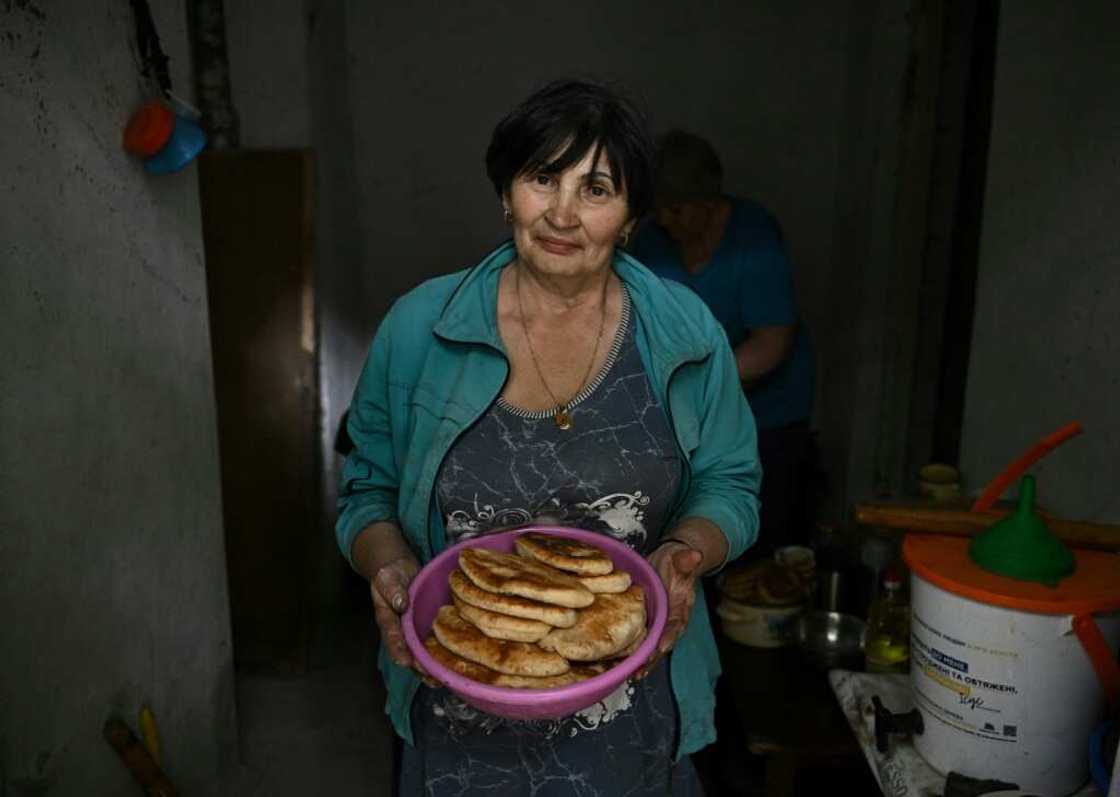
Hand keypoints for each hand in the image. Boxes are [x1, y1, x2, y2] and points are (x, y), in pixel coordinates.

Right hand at [369, 555, 436, 684]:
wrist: (397, 568)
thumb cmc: (390, 573)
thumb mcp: (387, 578)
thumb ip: (392, 590)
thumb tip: (401, 604)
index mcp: (388, 619)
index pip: (392, 637)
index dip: (398, 650)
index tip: (405, 662)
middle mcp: (400, 629)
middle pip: (407, 652)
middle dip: (418, 666)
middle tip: (431, 678)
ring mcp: (414, 629)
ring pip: (420, 652)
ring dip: (430, 667)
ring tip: (444, 680)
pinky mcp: (426, 625)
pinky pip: (433, 641)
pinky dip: (441, 653)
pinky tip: (455, 663)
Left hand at [636, 540, 702, 678]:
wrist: (672, 561)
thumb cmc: (676, 560)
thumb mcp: (680, 558)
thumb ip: (685, 560)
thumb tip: (694, 555)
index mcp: (681, 605)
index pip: (676, 623)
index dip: (669, 635)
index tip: (661, 646)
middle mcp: (671, 618)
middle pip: (664, 641)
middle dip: (652, 657)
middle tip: (639, 670)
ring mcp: (660, 622)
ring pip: (653, 645)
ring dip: (643, 661)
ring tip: (630, 674)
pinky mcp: (648, 622)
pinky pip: (643, 640)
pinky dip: (634, 653)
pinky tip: (622, 664)